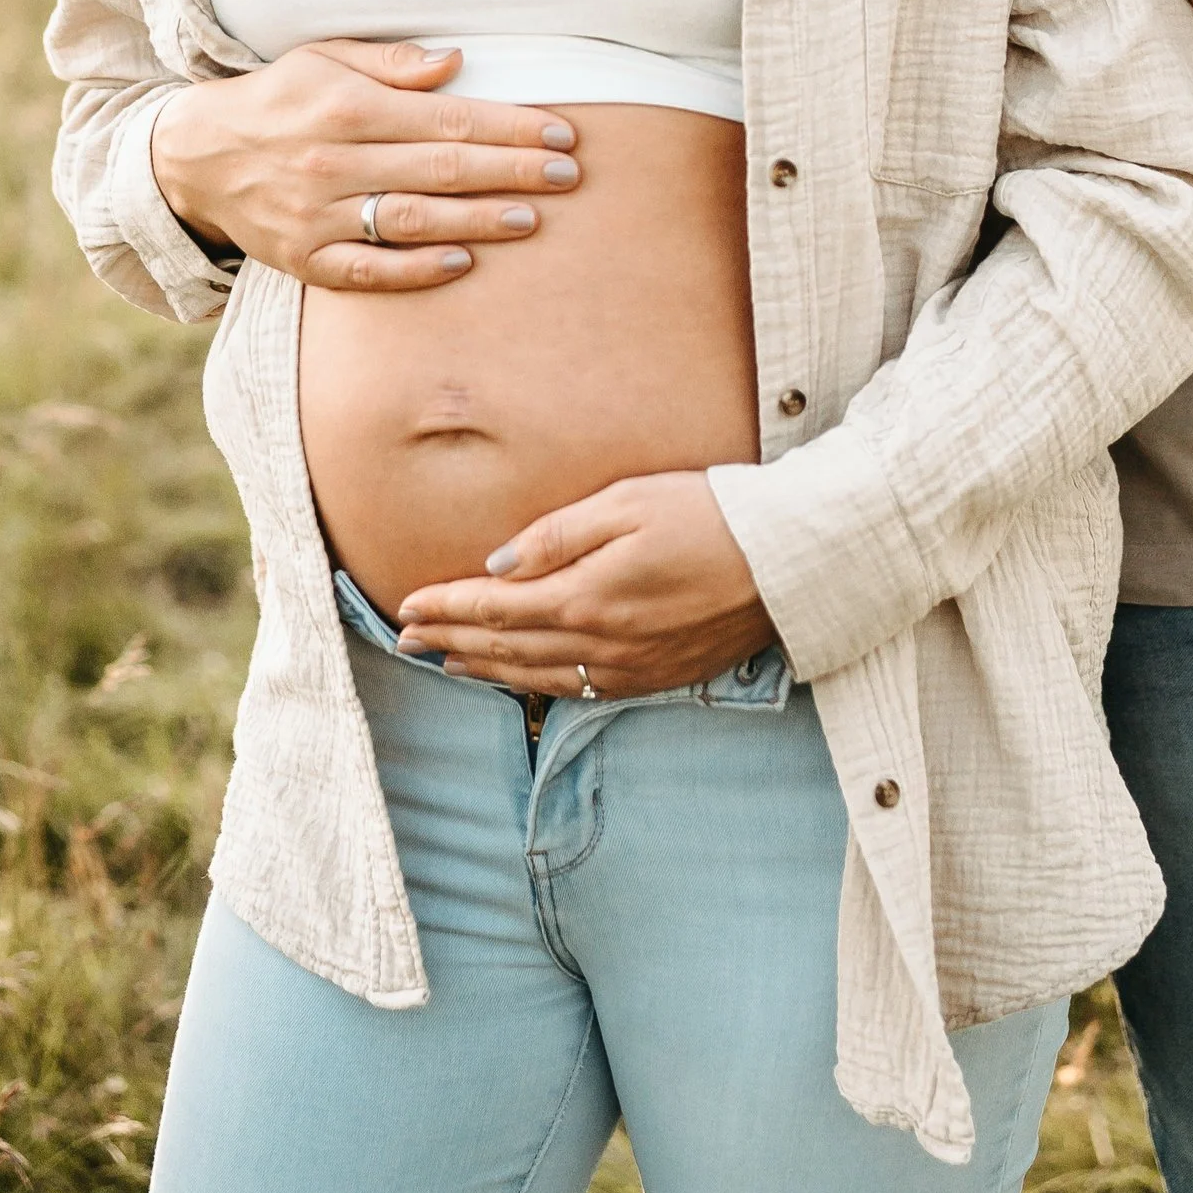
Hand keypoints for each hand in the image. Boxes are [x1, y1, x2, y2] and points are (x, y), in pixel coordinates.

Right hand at [149, 41, 581, 291]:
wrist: (199, 156)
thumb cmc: (280, 99)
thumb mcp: (325, 59)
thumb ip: (392, 63)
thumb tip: (457, 62)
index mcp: (348, 108)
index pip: (446, 118)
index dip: (508, 126)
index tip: (560, 133)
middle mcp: (333, 162)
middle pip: (440, 169)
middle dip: (510, 171)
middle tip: (567, 176)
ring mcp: (318, 215)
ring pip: (411, 221)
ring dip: (477, 221)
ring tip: (532, 219)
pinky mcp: (304, 259)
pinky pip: (367, 270)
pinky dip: (414, 270)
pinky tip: (460, 263)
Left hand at [395, 474, 774, 696]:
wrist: (788, 562)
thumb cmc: (709, 514)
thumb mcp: (628, 501)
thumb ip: (557, 534)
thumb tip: (496, 562)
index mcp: (587, 596)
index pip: (495, 607)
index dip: (446, 607)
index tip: (405, 606)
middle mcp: (601, 643)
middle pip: (506, 647)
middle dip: (450, 641)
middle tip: (404, 640)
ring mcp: (629, 667)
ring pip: (537, 676)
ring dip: (485, 668)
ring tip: (445, 662)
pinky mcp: (655, 677)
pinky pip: (577, 690)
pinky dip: (535, 685)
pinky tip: (519, 678)